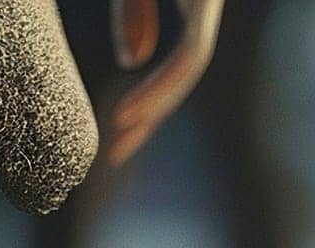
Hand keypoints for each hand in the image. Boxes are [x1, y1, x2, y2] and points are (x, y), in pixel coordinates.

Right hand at [107, 0, 223, 165]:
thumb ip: (131, 13)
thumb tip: (136, 61)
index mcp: (194, 2)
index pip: (178, 64)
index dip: (150, 100)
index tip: (119, 133)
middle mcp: (206, 6)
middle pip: (184, 74)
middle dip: (151, 118)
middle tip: (115, 155)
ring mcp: (209, 4)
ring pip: (191, 69)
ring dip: (155, 108)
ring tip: (120, 137)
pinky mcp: (206, 0)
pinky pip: (192, 54)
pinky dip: (161, 87)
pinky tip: (130, 113)